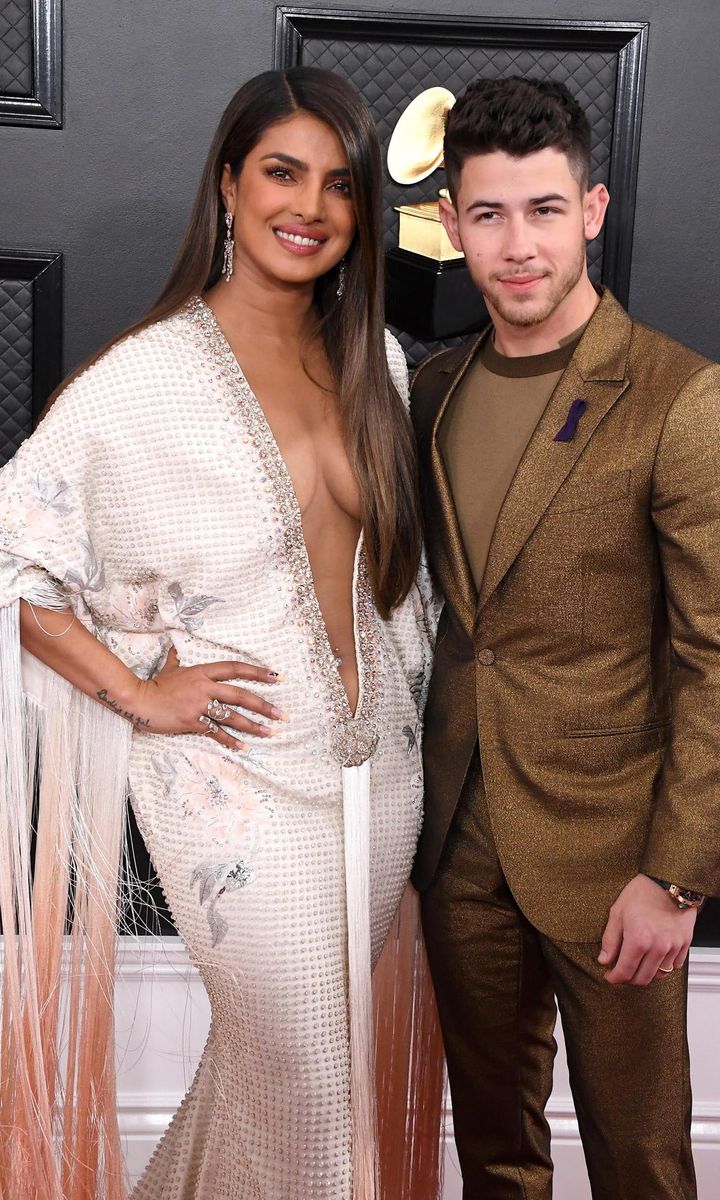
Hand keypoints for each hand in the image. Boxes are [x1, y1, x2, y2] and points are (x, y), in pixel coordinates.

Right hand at [121, 646, 286, 749]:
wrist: (138, 700)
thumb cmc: (154, 684)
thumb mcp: (169, 667)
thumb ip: (177, 658)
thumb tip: (175, 646)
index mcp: (203, 672)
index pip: (235, 669)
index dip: (257, 672)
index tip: (277, 677)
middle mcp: (205, 688)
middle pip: (241, 696)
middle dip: (263, 705)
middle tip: (282, 714)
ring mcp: (199, 706)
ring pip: (232, 717)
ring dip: (253, 726)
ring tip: (270, 732)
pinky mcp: (193, 723)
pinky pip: (216, 732)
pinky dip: (230, 741)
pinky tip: (244, 747)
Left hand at [598, 873, 696, 985]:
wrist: (668, 881)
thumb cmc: (642, 892)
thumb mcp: (618, 912)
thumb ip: (610, 939)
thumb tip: (604, 960)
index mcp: (638, 939)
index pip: (625, 972)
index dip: (614, 978)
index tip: (609, 975)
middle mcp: (657, 947)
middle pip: (642, 978)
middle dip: (629, 979)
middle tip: (622, 972)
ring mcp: (673, 946)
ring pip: (659, 975)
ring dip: (646, 974)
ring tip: (638, 964)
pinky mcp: (684, 943)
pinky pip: (674, 966)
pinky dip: (663, 967)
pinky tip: (654, 958)